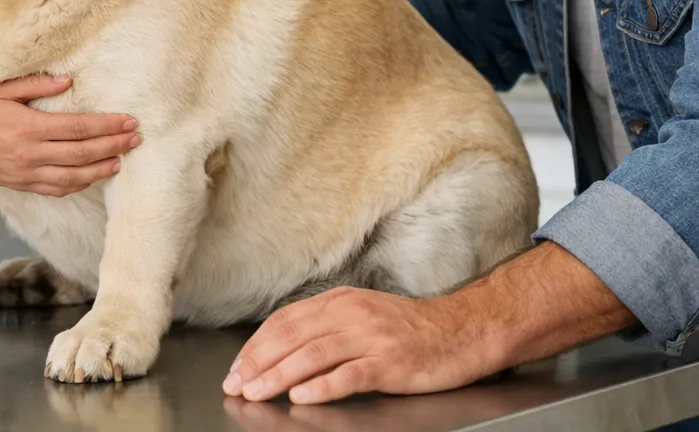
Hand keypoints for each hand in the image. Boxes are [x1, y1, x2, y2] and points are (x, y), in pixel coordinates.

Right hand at [0, 74, 139, 194]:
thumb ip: (35, 86)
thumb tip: (68, 80)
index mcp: (27, 127)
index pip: (78, 128)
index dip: (107, 126)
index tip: (129, 122)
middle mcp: (30, 154)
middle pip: (83, 154)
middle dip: (113, 147)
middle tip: (136, 140)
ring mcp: (26, 173)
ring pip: (73, 177)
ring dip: (101, 170)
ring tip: (121, 161)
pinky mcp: (21, 185)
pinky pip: (56, 189)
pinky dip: (77, 185)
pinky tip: (91, 177)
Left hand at [221, 287, 497, 404]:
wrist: (461, 330)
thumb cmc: (410, 330)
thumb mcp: (362, 316)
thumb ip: (326, 327)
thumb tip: (283, 348)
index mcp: (339, 302)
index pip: (285, 321)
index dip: (256, 345)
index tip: (237, 367)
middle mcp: (350, 315)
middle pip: (292, 337)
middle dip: (258, 362)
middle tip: (236, 384)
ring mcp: (370, 338)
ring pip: (313, 355)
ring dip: (279, 375)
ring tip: (257, 392)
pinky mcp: (389, 362)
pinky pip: (348, 375)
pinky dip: (321, 386)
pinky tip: (302, 397)